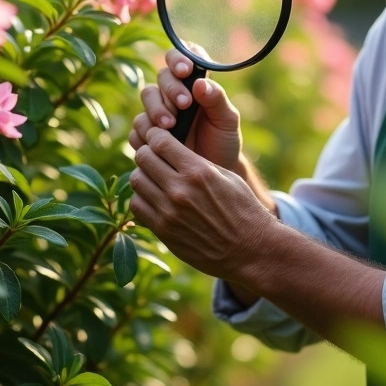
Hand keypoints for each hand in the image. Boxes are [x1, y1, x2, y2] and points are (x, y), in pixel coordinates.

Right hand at [129, 49, 243, 174]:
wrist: (211, 172)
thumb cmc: (223, 141)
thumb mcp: (227, 120)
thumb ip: (217, 99)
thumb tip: (200, 83)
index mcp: (194, 82)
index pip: (182, 57)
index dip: (179, 58)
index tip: (185, 70)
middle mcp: (174, 92)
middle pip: (161, 77)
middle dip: (170, 89)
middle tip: (184, 105)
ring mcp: (158, 111)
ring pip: (147, 98)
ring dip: (156, 110)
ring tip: (171, 126)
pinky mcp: (147, 133)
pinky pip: (137, 127)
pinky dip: (146, 132)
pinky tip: (158, 142)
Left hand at [130, 126, 272, 281]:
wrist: (249, 249)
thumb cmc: (242, 209)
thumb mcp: (226, 177)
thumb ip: (197, 162)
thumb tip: (171, 150)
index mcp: (198, 171)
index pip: (159, 142)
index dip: (155, 135)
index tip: (157, 137)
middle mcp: (180, 190)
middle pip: (143, 158)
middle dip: (147, 153)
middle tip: (154, 156)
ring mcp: (169, 212)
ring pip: (136, 181)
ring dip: (143, 175)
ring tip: (155, 178)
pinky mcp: (164, 231)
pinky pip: (137, 206)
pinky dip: (142, 198)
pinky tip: (155, 198)